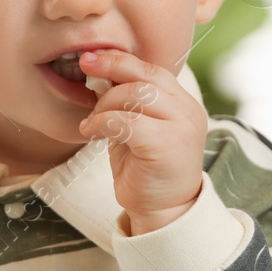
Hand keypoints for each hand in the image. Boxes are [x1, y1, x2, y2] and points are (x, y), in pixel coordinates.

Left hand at [76, 49, 205, 234]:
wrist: (162, 211)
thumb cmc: (144, 170)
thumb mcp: (134, 129)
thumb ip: (126, 103)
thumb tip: (100, 72)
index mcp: (182, 103)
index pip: (153, 69)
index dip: (120, 60)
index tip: (91, 58)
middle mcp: (187, 111)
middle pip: (146, 75)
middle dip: (111, 68)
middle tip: (84, 71)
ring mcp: (181, 128)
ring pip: (137, 94)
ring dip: (105, 104)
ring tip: (91, 121)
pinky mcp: (167, 146)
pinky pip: (128, 122)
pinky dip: (103, 123)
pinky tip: (90, 133)